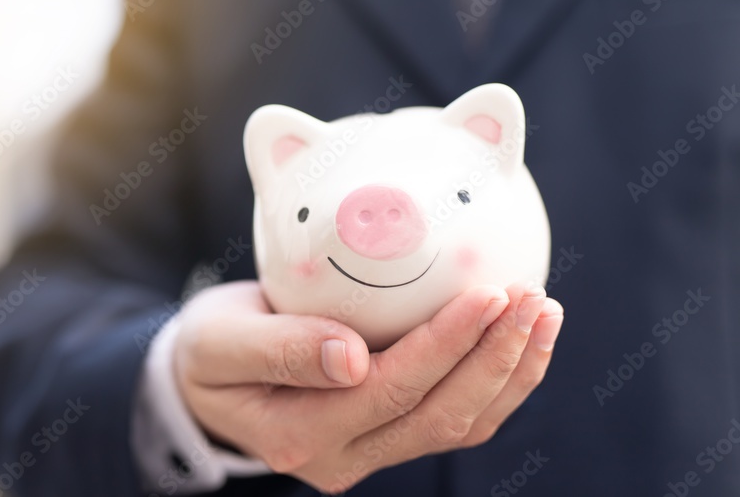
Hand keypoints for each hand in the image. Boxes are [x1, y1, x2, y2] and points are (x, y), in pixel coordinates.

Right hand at [173, 280, 563, 493]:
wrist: (204, 381)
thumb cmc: (208, 350)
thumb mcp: (221, 342)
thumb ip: (280, 349)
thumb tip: (352, 358)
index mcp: (300, 433)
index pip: (391, 389)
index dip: (447, 344)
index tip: (488, 292)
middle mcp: (343, 456)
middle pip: (440, 415)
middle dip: (496, 358)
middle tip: (535, 299)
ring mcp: (369, 452)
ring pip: (459, 425)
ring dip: (510, 371)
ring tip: (545, 314)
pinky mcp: (387, 436)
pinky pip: (455, 420)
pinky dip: (497, 382)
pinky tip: (521, 340)